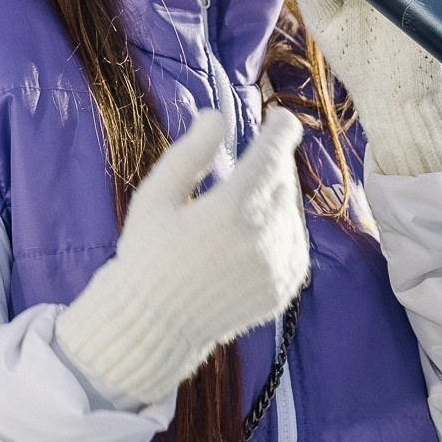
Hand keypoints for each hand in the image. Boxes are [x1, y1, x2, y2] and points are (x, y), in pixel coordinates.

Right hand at [55, 107, 310, 410]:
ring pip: (291, 211)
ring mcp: (279, 265)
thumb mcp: (155, 197)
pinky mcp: (284, 287)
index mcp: (233, 208)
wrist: (154, 325)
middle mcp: (265, 236)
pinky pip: (294, 243)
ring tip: (240, 206)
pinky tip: (249, 235)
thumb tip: (217, 116)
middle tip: (248, 164)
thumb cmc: (147, 255)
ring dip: (274, 198)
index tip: (278, 119)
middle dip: (271, 164)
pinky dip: (280, 230)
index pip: (275, 152)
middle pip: (285, 179)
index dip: (281, 128)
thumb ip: (190, 152)